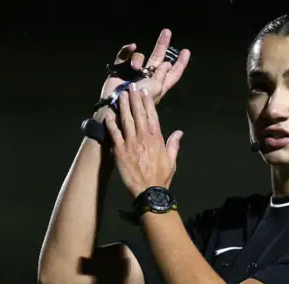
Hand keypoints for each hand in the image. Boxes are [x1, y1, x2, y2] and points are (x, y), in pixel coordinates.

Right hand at [95, 29, 190, 121]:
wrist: (115, 107)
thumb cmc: (138, 102)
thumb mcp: (155, 89)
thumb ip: (162, 75)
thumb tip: (167, 63)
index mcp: (158, 85)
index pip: (173, 73)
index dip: (180, 63)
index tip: (186, 51)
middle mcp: (147, 78)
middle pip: (158, 59)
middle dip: (162, 46)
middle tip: (167, 32)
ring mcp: (133, 74)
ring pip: (140, 57)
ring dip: (138, 58)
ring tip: (134, 68)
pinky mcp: (120, 70)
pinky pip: (124, 56)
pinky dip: (127, 50)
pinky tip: (131, 47)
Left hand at [104, 83, 182, 198]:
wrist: (149, 191)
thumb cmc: (161, 177)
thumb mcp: (172, 160)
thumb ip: (174, 144)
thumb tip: (179, 132)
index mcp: (156, 138)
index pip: (152, 116)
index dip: (148, 102)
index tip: (145, 92)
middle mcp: (143, 137)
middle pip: (138, 114)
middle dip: (135, 99)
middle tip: (132, 87)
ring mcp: (131, 143)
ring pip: (126, 120)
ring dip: (124, 106)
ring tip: (121, 94)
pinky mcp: (120, 151)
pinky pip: (114, 134)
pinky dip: (111, 124)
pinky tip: (109, 114)